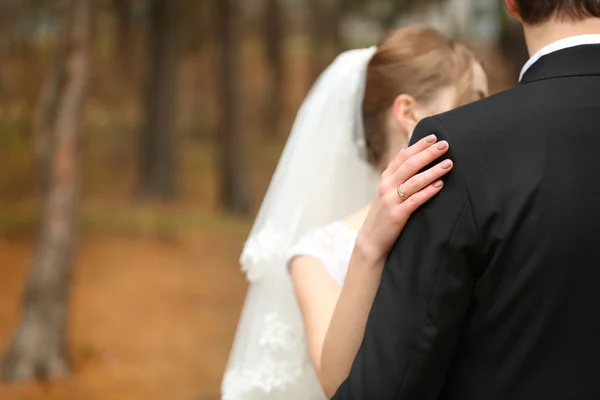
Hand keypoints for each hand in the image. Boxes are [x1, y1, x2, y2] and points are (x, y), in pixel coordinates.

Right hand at [355, 134, 452, 262]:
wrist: (371, 240)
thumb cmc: (383, 215)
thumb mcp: (386, 193)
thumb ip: (397, 178)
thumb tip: (413, 159)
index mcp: (385, 179)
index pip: (402, 156)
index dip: (418, 145)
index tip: (433, 137)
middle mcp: (387, 186)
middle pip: (410, 165)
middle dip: (428, 153)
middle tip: (445, 145)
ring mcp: (391, 200)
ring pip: (414, 181)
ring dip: (433, 171)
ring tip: (448, 164)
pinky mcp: (397, 214)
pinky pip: (415, 200)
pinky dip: (428, 191)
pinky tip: (440, 185)